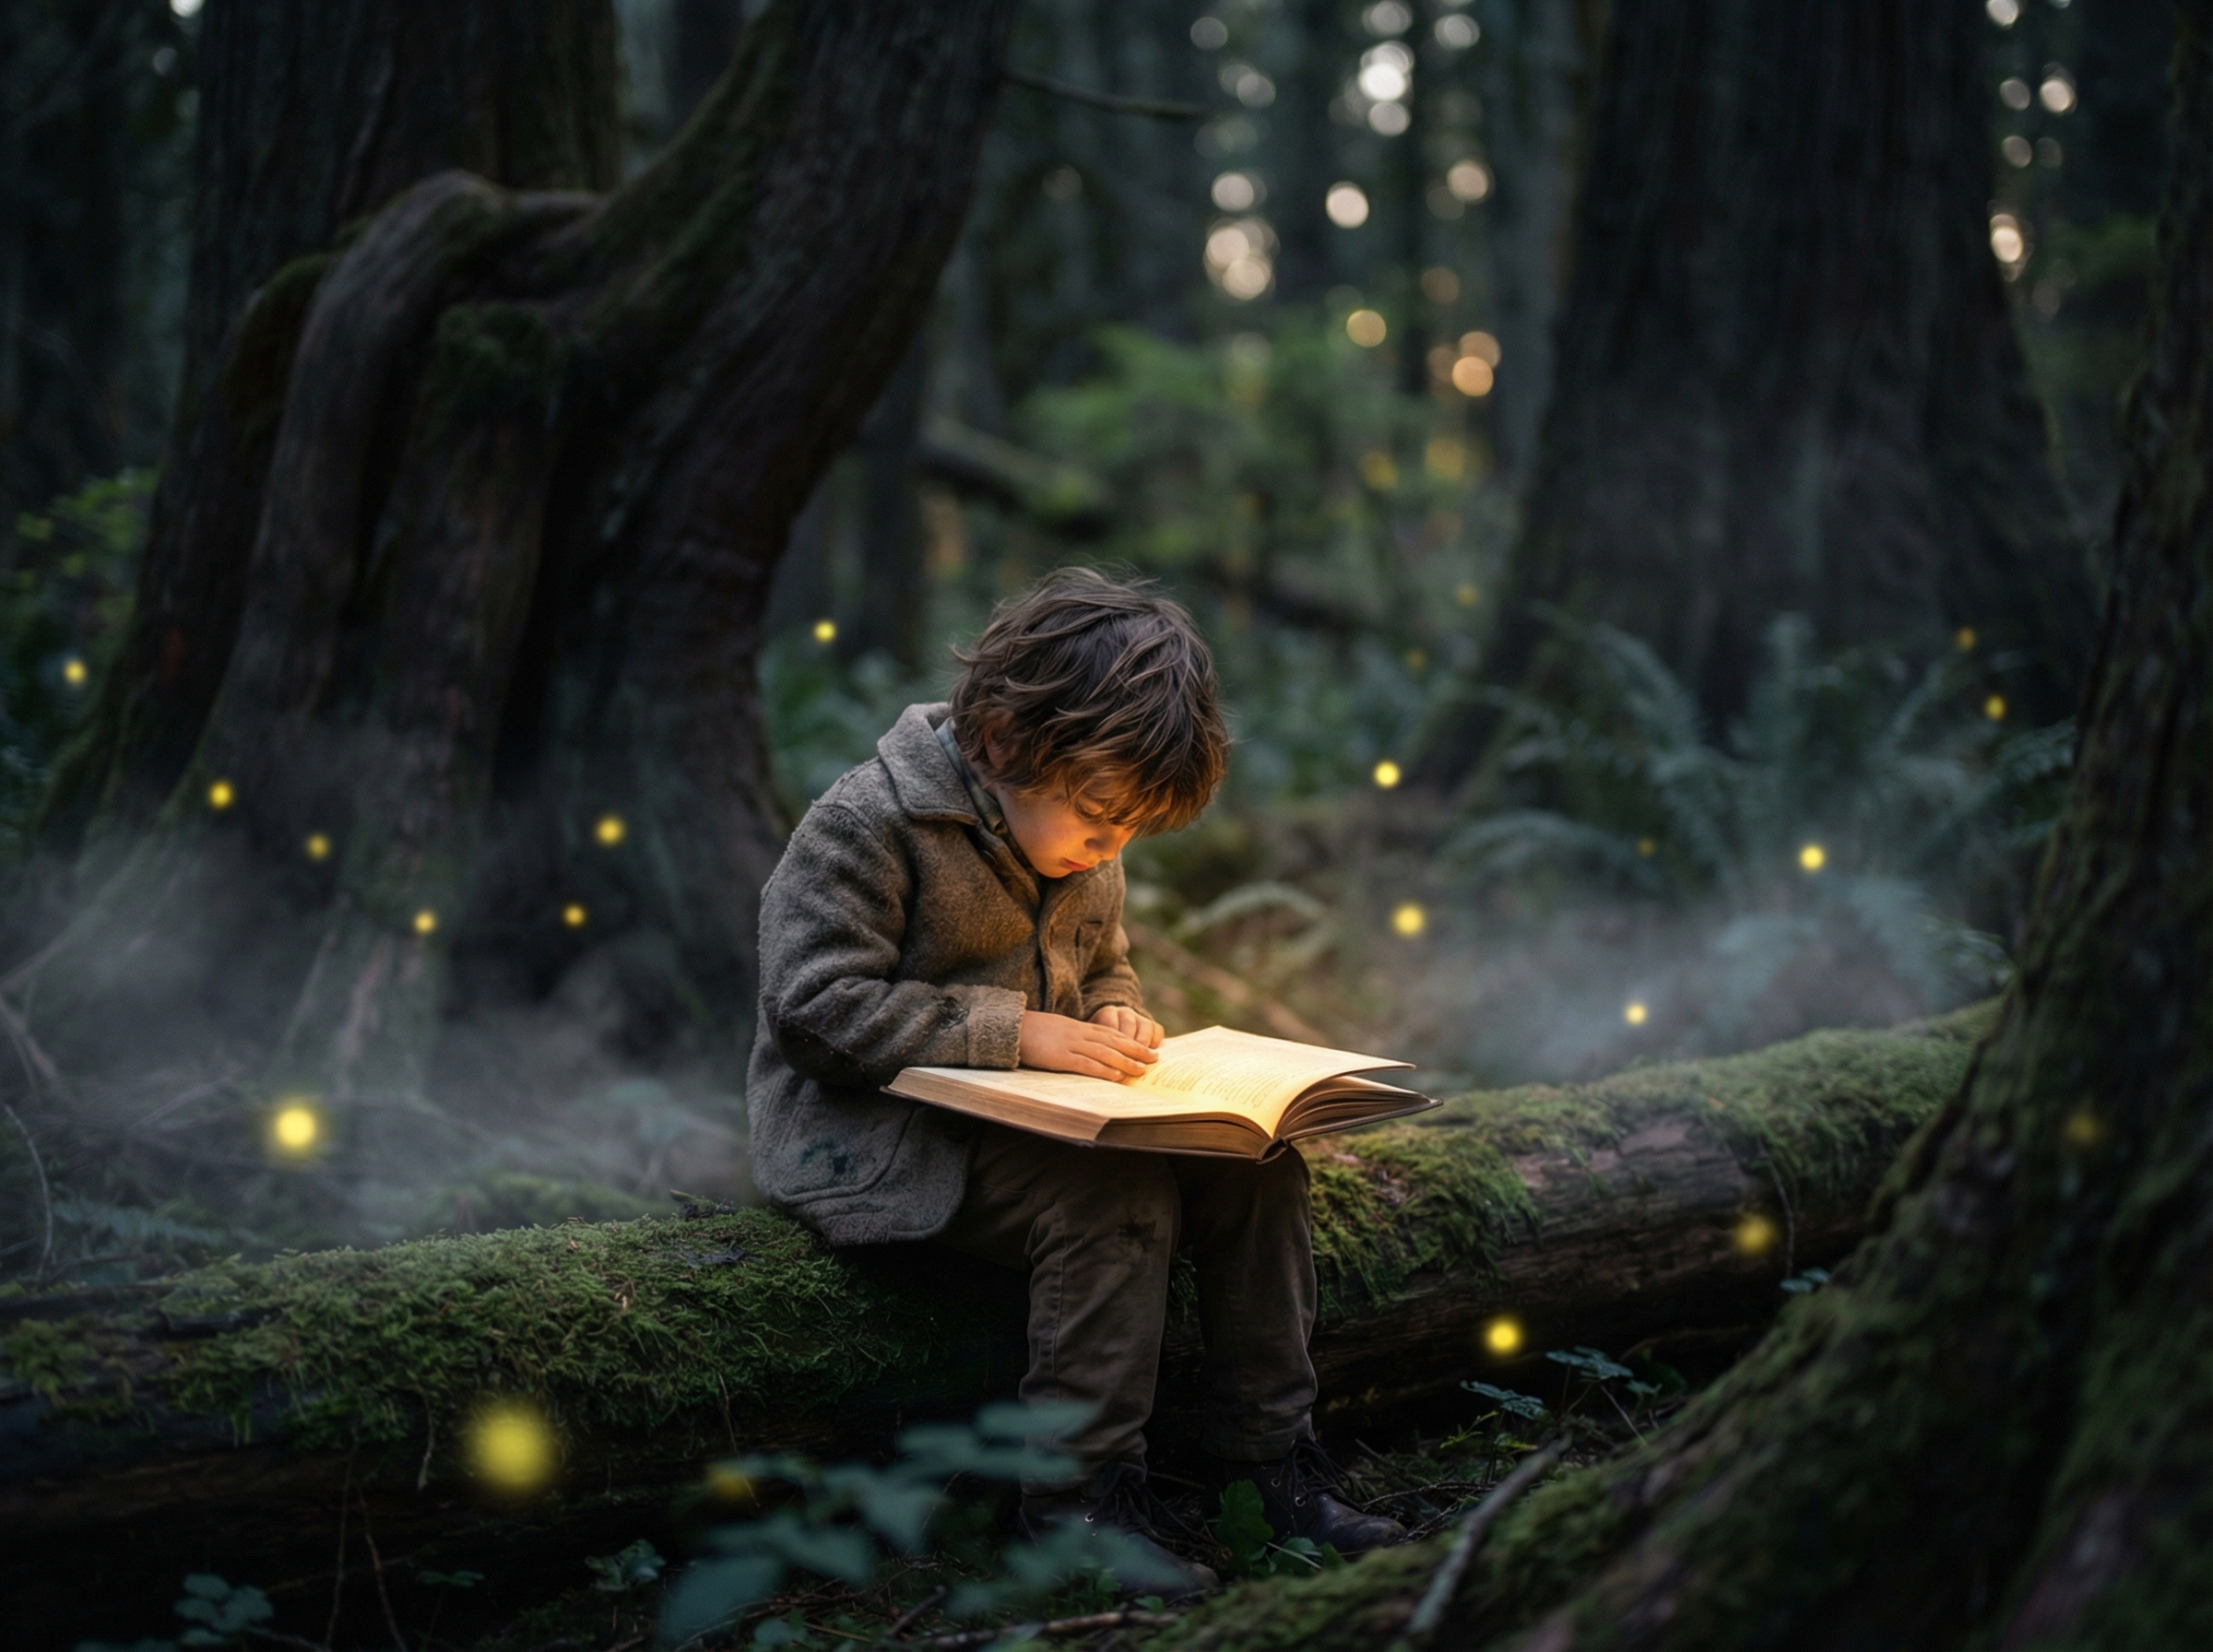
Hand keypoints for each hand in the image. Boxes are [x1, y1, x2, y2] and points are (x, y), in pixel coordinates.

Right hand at [1019, 1010, 1159, 1079]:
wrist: (1011, 1027)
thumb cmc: (1031, 1031)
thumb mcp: (1057, 1030)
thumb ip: (1073, 1037)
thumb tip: (1086, 1049)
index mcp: (1078, 1027)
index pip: (1110, 1033)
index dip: (1130, 1040)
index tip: (1145, 1046)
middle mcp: (1078, 1033)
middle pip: (1113, 1041)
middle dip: (1136, 1049)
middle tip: (1154, 1058)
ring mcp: (1070, 1044)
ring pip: (1104, 1052)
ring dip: (1125, 1061)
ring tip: (1141, 1069)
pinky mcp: (1060, 1057)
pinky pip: (1086, 1064)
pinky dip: (1103, 1069)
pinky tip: (1116, 1075)